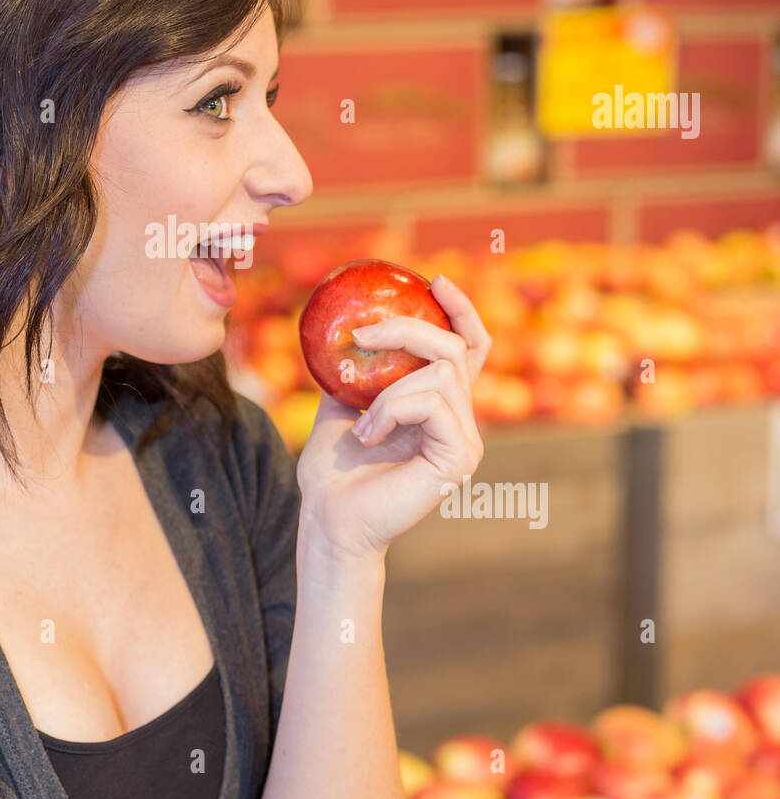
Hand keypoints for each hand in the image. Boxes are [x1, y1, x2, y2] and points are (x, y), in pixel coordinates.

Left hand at [295, 275, 491, 567]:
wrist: (329, 516)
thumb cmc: (333, 467)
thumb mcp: (341, 401)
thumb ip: (358, 367)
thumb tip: (348, 321)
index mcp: (440, 405)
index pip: (470, 348)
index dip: (461, 311)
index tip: (436, 282)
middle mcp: (461, 419)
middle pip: (456, 347)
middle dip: (408, 328)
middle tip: (363, 333)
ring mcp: (466, 439)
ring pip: (441, 371)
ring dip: (388, 388)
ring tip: (362, 423)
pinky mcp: (460, 456)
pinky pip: (431, 401)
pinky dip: (392, 409)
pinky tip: (369, 436)